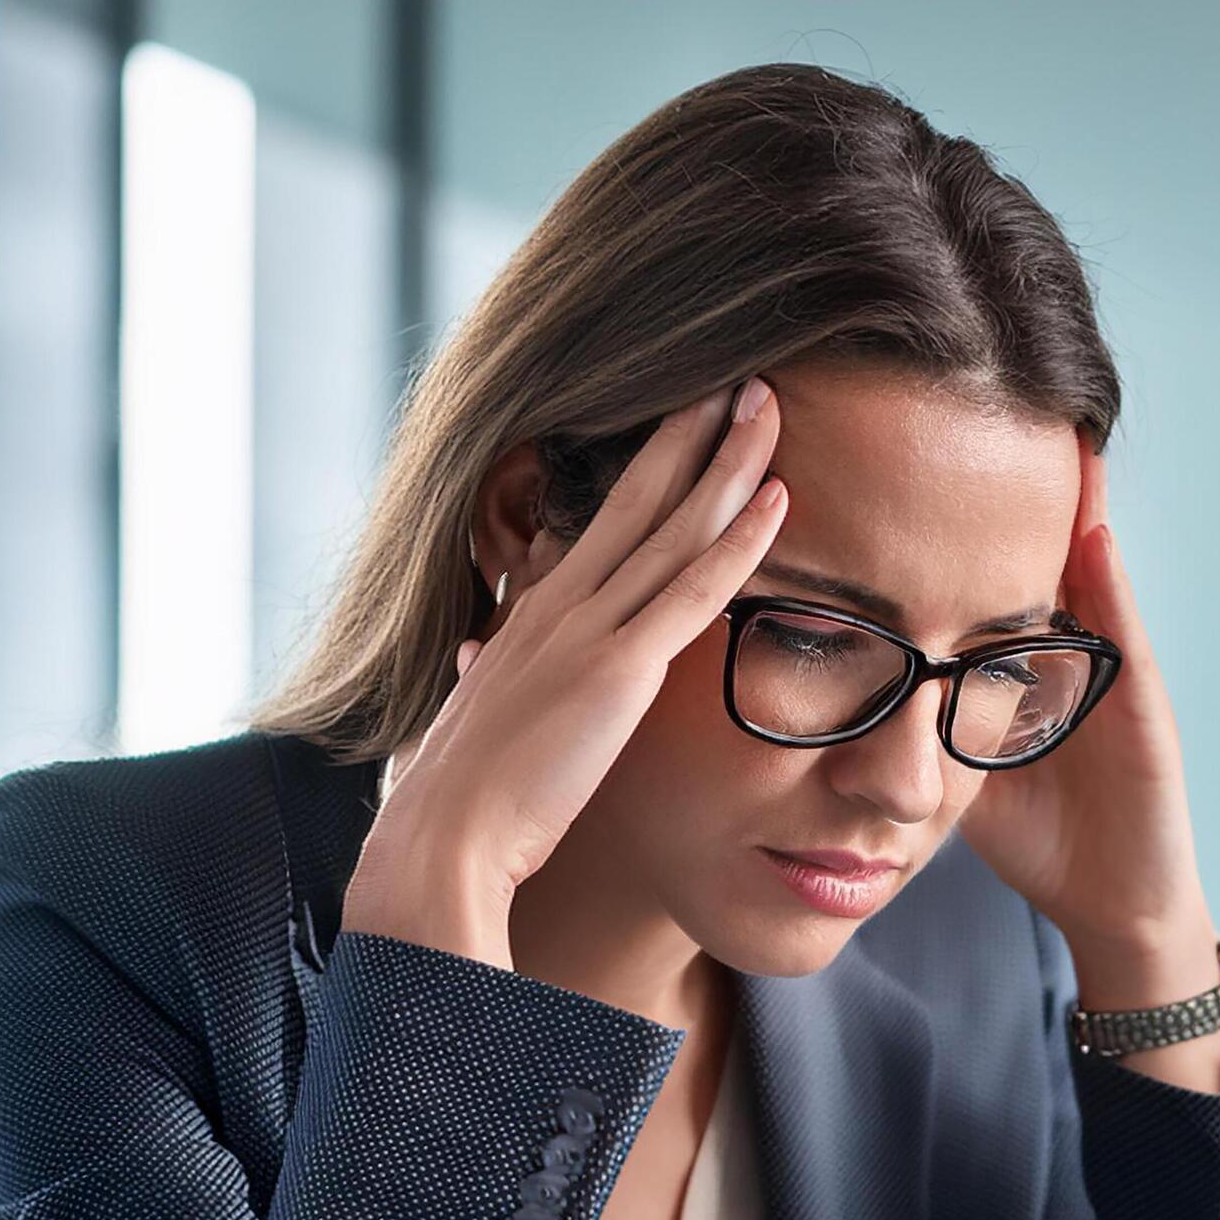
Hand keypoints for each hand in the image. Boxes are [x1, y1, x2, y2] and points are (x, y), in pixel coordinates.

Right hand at [341, 377, 788, 964]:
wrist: (442, 841)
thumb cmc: (460, 796)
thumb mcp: (470, 714)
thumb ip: (481, 673)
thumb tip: (472, 653)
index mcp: (529, 614)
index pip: (599, 524)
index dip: (645, 470)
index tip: (683, 426)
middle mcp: (557, 603)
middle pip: (638, 496)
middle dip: (690, 432)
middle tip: (738, 379)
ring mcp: (587, 630)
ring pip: (673, 525)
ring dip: (726, 461)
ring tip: (766, 404)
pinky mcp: (618, 670)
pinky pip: (693, 591)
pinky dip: (739, 541)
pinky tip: (776, 498)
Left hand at [959, 430, 1217, 983]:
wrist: (1115, 907)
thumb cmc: (1042, 839)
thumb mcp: (961, 764)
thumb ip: (917, 720)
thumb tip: (842, 693)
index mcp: (1029, 662)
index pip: (992, 567)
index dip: (961, 509)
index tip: (919, 437)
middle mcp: (1075, 652)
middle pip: (1044, 547)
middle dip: (1021, 476)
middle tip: (988, 388)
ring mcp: (1114, 673)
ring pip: (1090, 568)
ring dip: (1076, 499)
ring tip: (1055, 425)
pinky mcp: (1145, 709)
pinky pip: (1123, 633)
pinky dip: (1110, 579)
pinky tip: (1092, 530)